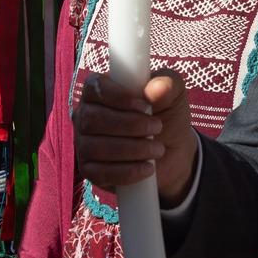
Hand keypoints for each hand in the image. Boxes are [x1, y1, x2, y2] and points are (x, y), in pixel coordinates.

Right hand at [73, 71, 196, 204]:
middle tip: (157, 127)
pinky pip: (100, 173)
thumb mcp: (174, 95)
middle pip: (92, 119)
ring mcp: (84, 144)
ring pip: (96, 147)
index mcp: (100, 90)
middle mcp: (85, 116)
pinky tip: (148, 168)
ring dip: (132, 149)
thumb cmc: (166, 116)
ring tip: (158, 149)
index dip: (118, 96)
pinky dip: (127, 171)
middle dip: (130, 125)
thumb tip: (155, 88)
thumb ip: (168, 84)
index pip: (95, 87)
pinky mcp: (89, 170)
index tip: (145, 106)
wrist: (172, 153)